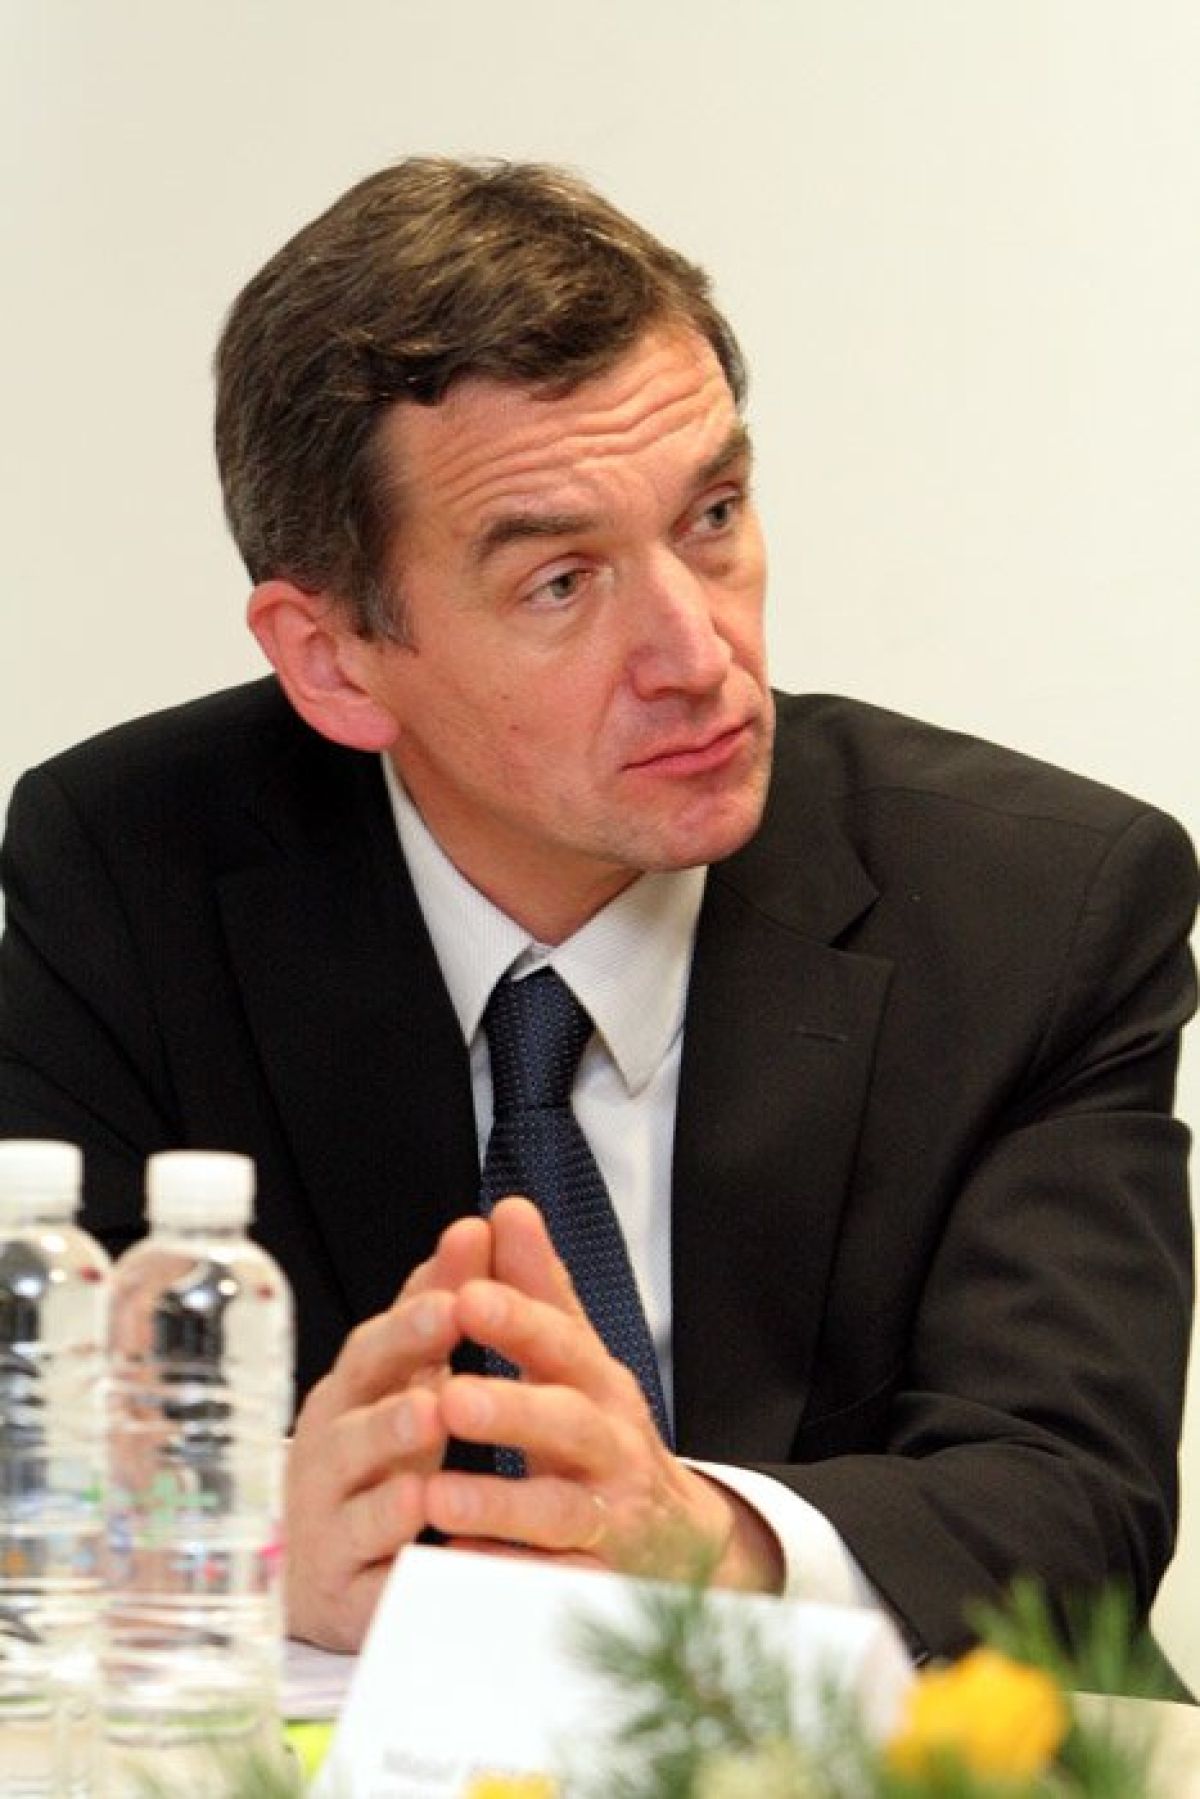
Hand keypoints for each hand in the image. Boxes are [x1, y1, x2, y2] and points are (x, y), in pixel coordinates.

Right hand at [284, 1214, 490, 1648]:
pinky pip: (372, 1589)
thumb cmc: (376, 1452)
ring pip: (357, 1510)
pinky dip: (398, 1578)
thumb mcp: (407, 1373)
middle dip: (394, 1413)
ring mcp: (329, 1530)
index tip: (451, 1304)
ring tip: (423, 1482)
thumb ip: (441, 1302)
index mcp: (350, 1396)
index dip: (409, 1331)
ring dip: (391, 1493)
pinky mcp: (344, 1599)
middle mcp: (327, 1458)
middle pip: (354, 1432)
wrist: (320, 1563)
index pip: (372, 1355)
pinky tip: (424, 1565)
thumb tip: (478, 1224)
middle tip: (437, 1398)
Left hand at [427, 1198, 783, 1592]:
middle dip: (513, 1411)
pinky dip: (508, 1579)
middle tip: (451, 1398)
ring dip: (499, 1505)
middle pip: (568, 1425)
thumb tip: (508, 1207)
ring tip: (437, 1495)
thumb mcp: (578, 1359)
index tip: (467, 1295)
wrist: (679, 1540)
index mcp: (596, 1383)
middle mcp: (609, 1447)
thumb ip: (539, 1289)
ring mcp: (608, 1520)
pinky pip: (554, 1587)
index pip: (561, 1342)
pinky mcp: (597, 1585)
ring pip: (560, 1512)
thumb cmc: (604, 1434)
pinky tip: (456, 1570)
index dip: (518, 1319)